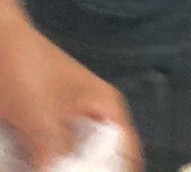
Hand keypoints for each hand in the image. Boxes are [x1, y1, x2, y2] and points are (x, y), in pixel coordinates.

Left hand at [0, 0, 141, 169]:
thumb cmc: (28, 72)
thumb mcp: (43, 118)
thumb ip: (56, 154)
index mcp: (106, 107)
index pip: (126, 150)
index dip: (119, 171)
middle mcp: (90, 116)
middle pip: (96, 158)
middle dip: (81, 169)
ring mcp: (63, 122)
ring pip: (67, 159)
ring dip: (55, 167)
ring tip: (35, 166)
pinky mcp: (39, 127)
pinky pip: (44, 155)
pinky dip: (35, 164)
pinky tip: (22, 166)